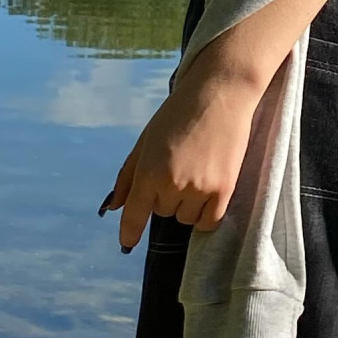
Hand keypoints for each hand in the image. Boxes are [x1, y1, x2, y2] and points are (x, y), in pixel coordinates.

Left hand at [100, 57, 263, 252]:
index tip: (127, 243)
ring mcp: (199, 189)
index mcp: (148, 171)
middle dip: (165, 195)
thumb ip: (128, 176)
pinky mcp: (224, 190)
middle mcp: (172, 185)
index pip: (134, 215)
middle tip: (178, 166)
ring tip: (197, 171)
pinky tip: (208, 190)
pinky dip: (206, 213)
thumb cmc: (179, 112)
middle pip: (162, 212)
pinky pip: (209, 222)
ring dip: (187, 203)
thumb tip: (113, 207)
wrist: (221, 93)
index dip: (129, 232)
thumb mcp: (146, 139)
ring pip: (185, 218)